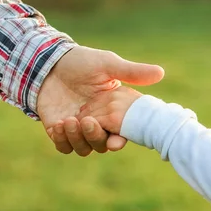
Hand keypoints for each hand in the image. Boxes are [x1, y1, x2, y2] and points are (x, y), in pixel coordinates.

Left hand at [37, 47, 163, 155]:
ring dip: (78, 138)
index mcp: (112, 112)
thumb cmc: (81, 62)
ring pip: (83, 148)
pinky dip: (63, 139)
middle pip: (102, 145)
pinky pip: (63, 146)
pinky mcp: (58, 131)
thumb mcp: (108, 64)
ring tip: (70, 120)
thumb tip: (161, 72)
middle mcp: (97, 123)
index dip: (120, 140)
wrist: (49, 62)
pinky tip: (60, 124)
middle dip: (96, 137)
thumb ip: (132, 72)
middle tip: (89, 121)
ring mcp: (77, 129)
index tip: (116, 141)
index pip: (121, 133)